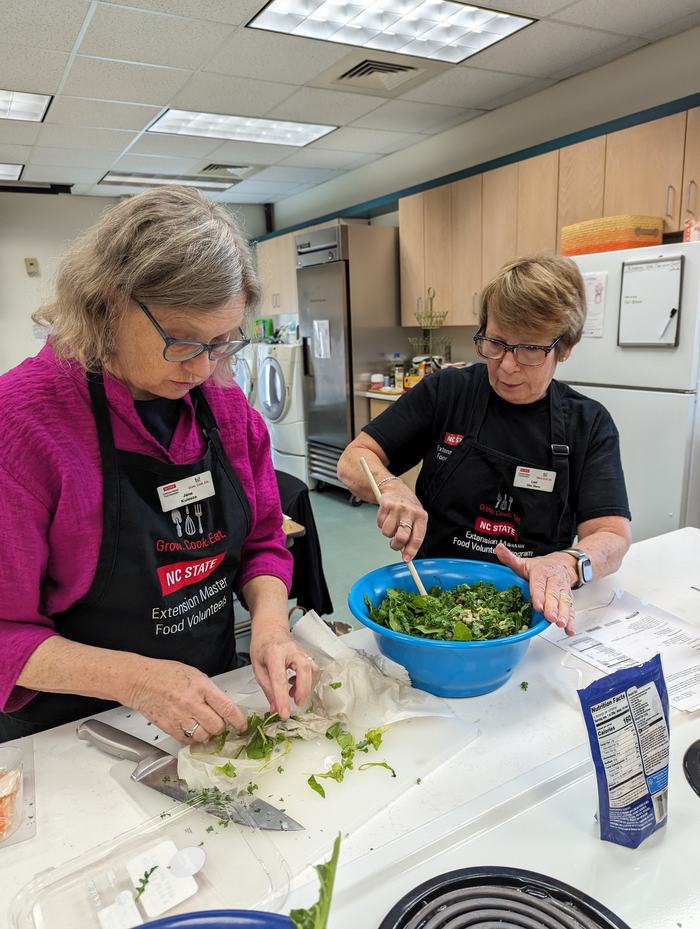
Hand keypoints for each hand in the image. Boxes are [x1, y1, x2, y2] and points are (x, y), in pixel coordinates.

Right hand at [123, 657, 247, 744]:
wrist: (141, 680)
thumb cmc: (166, 673)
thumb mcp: (195, 675)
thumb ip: (209, 691)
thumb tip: (222, 706)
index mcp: (201, 687)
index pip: (227, 708)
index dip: (238, 720)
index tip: (242, 725)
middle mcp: (192, 703)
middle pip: (217, 726)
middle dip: (220, 726)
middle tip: (217, 722)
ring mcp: (180, 717)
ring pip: (203, 736)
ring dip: (206, 734)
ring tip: (202, 725)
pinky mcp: (169, 727)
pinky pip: (187, 740)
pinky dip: (191, 738)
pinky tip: (190, 728)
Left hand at [250, 624, 317, 719]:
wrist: (270, 629)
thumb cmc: (262, 647)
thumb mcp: (257, 668)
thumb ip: (267, 689)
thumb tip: (275, 708)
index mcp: (273, 653)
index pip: (279, 678)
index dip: (282, 698)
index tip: (284, 713)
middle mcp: (290, 650)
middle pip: (304, 668)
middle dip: (303, 689)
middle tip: (297, 703)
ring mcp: (301, 651)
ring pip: (312, 668)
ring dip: (306, 685)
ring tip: (293, 693)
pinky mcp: (306, 655)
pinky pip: (312, 669)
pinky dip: (307, 681)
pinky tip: (295, 684)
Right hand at [376, 483, 427, 561]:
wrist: (395, 488)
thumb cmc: (407, 507)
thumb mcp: (416, 519)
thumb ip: (413, 536)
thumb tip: (406, 554)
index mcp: (421, 516)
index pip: (417, 538)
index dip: (411, 551)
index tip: (406, 559)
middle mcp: (410, 511)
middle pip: (402, 537)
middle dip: (396, 545)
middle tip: (394, 545)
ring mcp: (397, 508)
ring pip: (388, 532)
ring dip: (388, 533)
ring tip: (392, 525)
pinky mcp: (385, 505)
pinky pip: (380, 524)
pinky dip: (381, 524)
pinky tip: (387, 517)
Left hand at [495, 543, 576, 635]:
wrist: (563, 563)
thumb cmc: (541, 567)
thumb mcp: (525, 562)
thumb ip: (511, 559)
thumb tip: (499, 549)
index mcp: (541, 572)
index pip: (539, 584)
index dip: (539, 595)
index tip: (537, 605)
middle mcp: (554, 581)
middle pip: (553, 594)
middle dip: (552, 607)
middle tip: (550, 617)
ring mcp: (562, 590)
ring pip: (564, 602)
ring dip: (564, 614)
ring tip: (561, 623)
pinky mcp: (568, 599)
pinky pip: (571, 609)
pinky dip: (572, 620)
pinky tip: (569, 629)